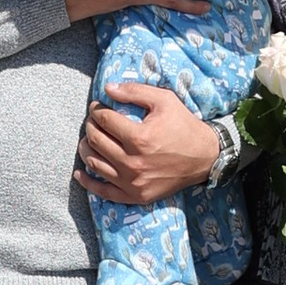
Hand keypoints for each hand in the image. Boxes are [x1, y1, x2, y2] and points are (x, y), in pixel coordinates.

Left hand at [76, 79, 223, 203]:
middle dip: (90, 127)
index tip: (97, 107)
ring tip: (88, 140)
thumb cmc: (184, 126)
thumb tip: (107, 89)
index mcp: (139, 138)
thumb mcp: (164, 100)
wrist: (205, 158)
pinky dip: (88, 182)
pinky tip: (80, 172)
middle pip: (96, 141)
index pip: (104, 120)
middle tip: (93, 121)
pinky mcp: (135, 196)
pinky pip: (103, 192)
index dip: (96, 110)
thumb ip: (134, 91)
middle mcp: (132, 162)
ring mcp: (132, 182)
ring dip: (86, 149)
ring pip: (95, 164)